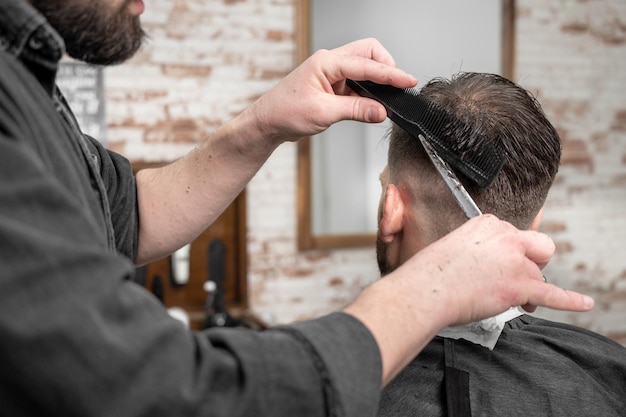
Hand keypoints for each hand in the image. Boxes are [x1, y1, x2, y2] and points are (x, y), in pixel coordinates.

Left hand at [242, 37, 416, 144]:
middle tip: (398, 86)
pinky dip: (368, 94)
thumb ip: (355, 110)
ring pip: (364, 68)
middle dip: (386, 67)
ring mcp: (331, 74)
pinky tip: (373, 106)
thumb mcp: (323, 113)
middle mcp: (330, 63)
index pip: (366, 64)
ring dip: (377, 82)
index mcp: (326, 63)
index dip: (390, 74)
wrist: (267, 123)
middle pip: (368, 53)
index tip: (407, 81)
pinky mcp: (332, 87)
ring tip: (388, 100)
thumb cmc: (285, 112)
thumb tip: (381, 111)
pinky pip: (357, 84)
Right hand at [344, 214, 592, 384]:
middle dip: (532, 263)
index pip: (514, 235)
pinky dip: (571, 301)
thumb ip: (476, 248)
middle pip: (539, 249)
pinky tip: (584, 303)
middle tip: (513, 277)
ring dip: (526, 288)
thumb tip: (487, 267)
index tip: (498, 263)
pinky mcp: (521, 286)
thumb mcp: (452, 245)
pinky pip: (554, 294)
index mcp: (488, 223)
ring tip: (504, 298)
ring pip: (538, 276)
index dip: (509, 253)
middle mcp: (506, 237)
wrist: (426, 289)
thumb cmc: (431, 273)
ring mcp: (516, 261)